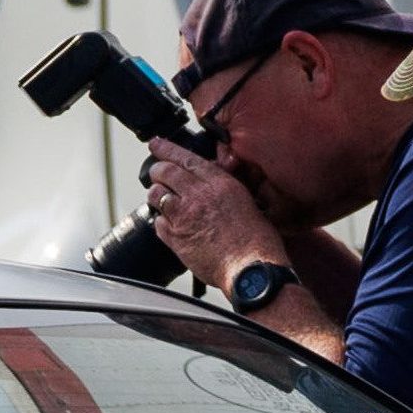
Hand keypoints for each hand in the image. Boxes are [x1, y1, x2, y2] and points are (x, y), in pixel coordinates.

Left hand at [138, 142, 290, 288]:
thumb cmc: (257, 238)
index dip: (166, 149)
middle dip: (156, 170)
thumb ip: (224, 185)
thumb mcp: (245, 199)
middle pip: (164, 173)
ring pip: (156, 196)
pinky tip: (168, 224)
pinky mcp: (176, 239)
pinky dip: (160, 222)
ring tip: (160, 198)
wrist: (252, 268)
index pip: (184, 158)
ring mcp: (183, 218)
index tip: (156, 144)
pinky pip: (158, 224)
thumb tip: (211, 175)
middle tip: (155, 171)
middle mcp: (198, 196)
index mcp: (218, 183)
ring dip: (156, 195)